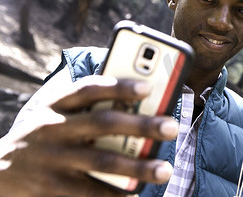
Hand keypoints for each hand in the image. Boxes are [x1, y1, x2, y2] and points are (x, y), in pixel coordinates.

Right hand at [0, 72, 177, 196]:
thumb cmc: (41, 136)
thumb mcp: (55, 115)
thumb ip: (86, 108)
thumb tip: (135, 105)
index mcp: (55, 105)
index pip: (88, 88)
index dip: (118, 86)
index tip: (148, 86)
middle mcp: (52, 129)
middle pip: (103, 124)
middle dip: (141, 125)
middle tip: (171, 127)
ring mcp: (51, 160)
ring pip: (102, 162)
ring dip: (137, 167)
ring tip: (165, 170)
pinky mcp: (51, 188)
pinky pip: (90, 193)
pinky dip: (116, 195)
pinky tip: (137, 195)